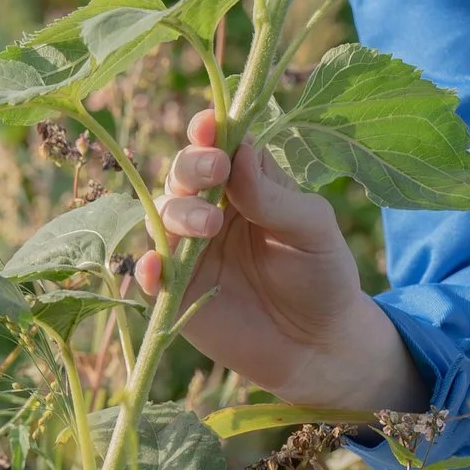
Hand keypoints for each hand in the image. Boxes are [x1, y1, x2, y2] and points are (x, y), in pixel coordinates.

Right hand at [136, 108, 428, 413]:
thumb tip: (240, 151)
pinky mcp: (177, 291)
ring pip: (164, 215)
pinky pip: (151, 274)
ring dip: (178, 212)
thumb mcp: (311, 228)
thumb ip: (274, 196)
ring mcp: (192, 250)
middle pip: (185, 174)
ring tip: (210, 225)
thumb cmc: (321, 273)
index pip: (222, 146)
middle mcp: (213, 209)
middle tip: (214, 171)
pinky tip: (156, 267)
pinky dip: (147, 267)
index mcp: (249, 184)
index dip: (210, 131)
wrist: (318, 343)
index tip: (209, 126)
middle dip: (193, 166)